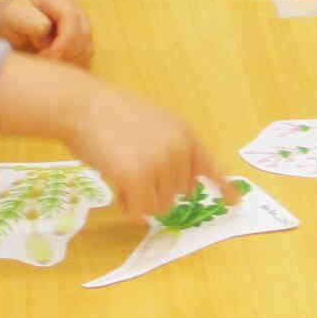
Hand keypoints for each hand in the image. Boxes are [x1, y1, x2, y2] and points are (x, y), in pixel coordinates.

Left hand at [0, 0, 92, 65]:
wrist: (7, 23)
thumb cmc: (7, 18)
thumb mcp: (11, 16)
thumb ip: (29, 21)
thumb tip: (48, 31)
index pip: (71, 20)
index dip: (63, 42)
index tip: (45, 57)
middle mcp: (74, 8)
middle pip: (83, 35)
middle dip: (65, 55)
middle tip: (43, 66)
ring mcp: (80, 24)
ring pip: (87, 48)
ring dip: (69, 63)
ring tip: (47, 68)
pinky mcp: (81, 40)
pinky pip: (85, 57)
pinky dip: (72, 66)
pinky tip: (55, 70)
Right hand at [0, 56, 218, 221]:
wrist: (82, 106)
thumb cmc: (109, 115)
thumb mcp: (153, 124)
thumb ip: (172, 149)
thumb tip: (186, 186)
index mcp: (184, 133)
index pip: (209, 165)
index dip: (222, 186)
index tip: (234, 203)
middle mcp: (179, 149)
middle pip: (178, 194)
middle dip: (155, 189)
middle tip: (130, 167)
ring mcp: (160, 163)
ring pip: (160, 206)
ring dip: (140, 198)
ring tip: (120, 172)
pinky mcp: (137, 178)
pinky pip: (140, 211)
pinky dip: (128, 206)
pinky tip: (116, 186)